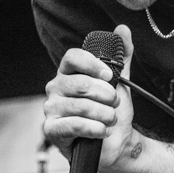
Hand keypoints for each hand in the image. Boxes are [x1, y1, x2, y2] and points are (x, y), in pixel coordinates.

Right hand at [42, 24, 137, 167]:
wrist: (116, 143)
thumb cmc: (112, 111)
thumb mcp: (120, 81)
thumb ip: (121, 56)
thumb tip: (123, 29)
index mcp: (68, 73)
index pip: (73, 57)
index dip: (93, 65)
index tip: (110, 76)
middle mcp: (55, 88)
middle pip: (80, 83)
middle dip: (106, 95)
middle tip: (114, 104)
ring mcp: (51, 109)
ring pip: (81, 106)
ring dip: (105, 114)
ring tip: (110, 119)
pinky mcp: (52, 130)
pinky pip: (75, 125)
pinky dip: (96, 129)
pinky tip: (102, 131)